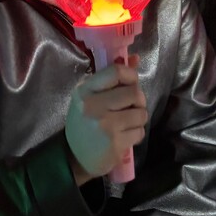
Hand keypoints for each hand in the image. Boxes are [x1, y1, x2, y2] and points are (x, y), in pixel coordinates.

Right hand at [65, 56, 146, 180]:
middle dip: (138, 101)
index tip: (131, 84)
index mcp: (85, 91)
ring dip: (138, 119)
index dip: (131, 75)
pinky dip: (136, 134)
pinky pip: (140, 132)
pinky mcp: (115, 143)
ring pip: (141, 113)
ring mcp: (105, 125)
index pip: (116, 71)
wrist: (74, 158)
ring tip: (125, 123)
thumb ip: (112, 78)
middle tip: (130, 107)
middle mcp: (94, 106)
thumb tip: (136, 58)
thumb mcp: (91, 97)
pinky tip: (124, 137)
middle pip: (134, 92)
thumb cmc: (85, 122)